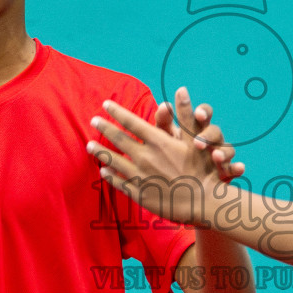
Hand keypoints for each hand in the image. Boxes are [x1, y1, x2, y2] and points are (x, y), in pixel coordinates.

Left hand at [88, 87, 242, 226]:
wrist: (204, 202)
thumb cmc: (203, 169)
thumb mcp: (195, 139)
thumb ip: (184, 115)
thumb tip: (181, 90)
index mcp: (157, 142)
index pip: (131, 122)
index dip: (117, 112)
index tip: (105, 104)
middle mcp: (145, 157)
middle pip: (118, 139)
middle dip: (104, 128)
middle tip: (92, 120)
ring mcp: (140, 177)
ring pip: (113, 161)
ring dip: (100, 152)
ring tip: (89, 146)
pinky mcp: (140, 194)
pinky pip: (119, 183)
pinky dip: (109, 176)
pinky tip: (103, 171)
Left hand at [152, 88, 243, 184]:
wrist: (181, 182)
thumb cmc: (171, 154)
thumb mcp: (164, 138)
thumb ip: (163, 122)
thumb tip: (165, 105)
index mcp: (196, 128)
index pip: (203, 115)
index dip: (203, 112)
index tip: (198, 114)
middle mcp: (211, 140)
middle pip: (215, 131)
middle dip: (208, 136)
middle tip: (198, 143)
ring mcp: (220, 154)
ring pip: (227, 149)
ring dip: (223, 152)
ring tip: (216, 157)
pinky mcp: (226, 171)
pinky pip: (234, 168)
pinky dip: (238, 168)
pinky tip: (239, 169)